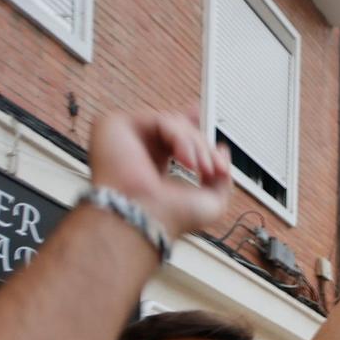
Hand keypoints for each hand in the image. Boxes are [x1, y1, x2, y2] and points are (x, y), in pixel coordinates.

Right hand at [88, 108, 231, 238]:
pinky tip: (185, 161)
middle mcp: (138, 148)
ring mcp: (126, 136)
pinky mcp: (116, 125)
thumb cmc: (171, 217)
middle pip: (179, 126)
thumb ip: (222, 178)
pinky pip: (162, 120)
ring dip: (197, 146)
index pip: (172, 134)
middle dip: (205, 146)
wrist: (147, 220)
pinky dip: (181, 139)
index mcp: (155, 163)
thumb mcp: (212, 203)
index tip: (208, 125)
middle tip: (215, 168)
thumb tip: (222, 150)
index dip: (192, 126)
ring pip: (174, 123)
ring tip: (201, 169)